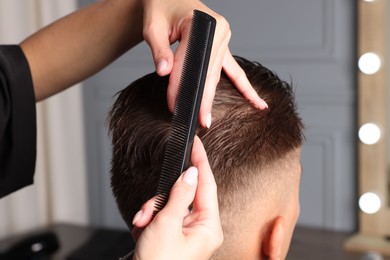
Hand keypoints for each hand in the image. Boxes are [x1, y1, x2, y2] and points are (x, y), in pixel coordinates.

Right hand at [131, 137, 222, 259]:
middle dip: (162, 200)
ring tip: (143, 225)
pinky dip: (149, 220)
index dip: (200, 161)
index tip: (196, 143)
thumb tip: (191, 173)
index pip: (207, 184)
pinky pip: (162, 216)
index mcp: (209, 227)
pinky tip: (142, 230)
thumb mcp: (167, 225)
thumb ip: (179, 195)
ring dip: (152, 211)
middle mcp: (201, 229)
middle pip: (184, 195)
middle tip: (149, 210)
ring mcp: (186, 233)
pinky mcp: (173, 235)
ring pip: (169, 205)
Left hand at [142, 0, 267, 127]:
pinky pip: (235, 70)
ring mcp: (224, 39)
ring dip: (211, 97)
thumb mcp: (153, 27)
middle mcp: (219, 31)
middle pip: (208, 72)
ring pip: (217, 75)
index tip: (174, 105)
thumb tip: (164, 72)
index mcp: (202, 23)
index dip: (180, 85)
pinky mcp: (224, 46)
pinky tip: (258, 104)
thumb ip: (159, 50)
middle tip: (200, 121)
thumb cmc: (161, 8)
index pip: (190, 62)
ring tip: (207, 118)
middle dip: (201, 98)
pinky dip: (244, 88)